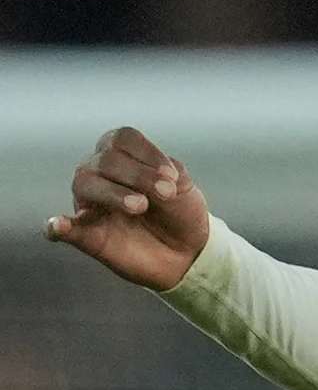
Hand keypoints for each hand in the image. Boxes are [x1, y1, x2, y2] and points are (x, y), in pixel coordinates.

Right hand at [45, 127, 210, 290]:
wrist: (188, 251)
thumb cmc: (180, 212)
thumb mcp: (182, 187)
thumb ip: (166, 176)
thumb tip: (150, 181)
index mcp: (125, 157)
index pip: (122, 139)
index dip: (148, 153)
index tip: (172, 177)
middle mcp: (101, 175)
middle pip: (105, 160)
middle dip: (139, 175)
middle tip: (166, 194)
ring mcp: (92, 204)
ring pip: (85, 185)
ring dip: (113, 193)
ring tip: (141, 206)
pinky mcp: (87, 235)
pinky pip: (62, 228)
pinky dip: (58, 225)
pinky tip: (57, 226)